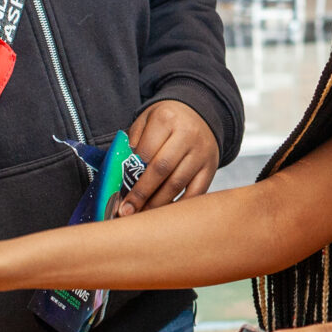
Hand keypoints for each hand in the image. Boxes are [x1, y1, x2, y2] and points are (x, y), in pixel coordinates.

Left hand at [118, 99, 219, 215]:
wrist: (200, 115)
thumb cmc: (168, 122)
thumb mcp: (147, 119)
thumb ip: (133, 139)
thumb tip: (123, 170)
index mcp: (167, 119)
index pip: (146, 151)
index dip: (131, 173)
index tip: (120, 192)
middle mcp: (187, 135)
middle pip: (161, 169)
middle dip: (142, 193)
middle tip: (127, 211)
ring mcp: (201, 153)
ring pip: (177, 184)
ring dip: (157, 204)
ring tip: (142, 215)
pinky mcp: (211, 168)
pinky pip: (195, 192)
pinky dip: (179, 205)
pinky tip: (164, 213)